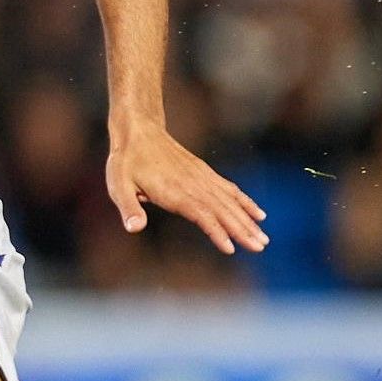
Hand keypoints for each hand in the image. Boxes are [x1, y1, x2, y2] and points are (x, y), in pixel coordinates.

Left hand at [105, 124, 267, 254]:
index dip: (216, 231)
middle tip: (260, 247)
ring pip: (230, 201)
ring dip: (248, 220)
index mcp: (174, 191)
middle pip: (222, 210)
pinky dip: (245, 202)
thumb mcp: (118, 186)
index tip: (231, 248)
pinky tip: (258, 214)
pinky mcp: (205, 173)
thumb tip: (134, 228)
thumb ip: (128, 207)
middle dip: (242, 229)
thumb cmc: (125, 162)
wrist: (139, 132)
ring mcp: (202, 177)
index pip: (201, 214)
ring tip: (263, 239)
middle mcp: (194, 184)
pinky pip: (229, 189)